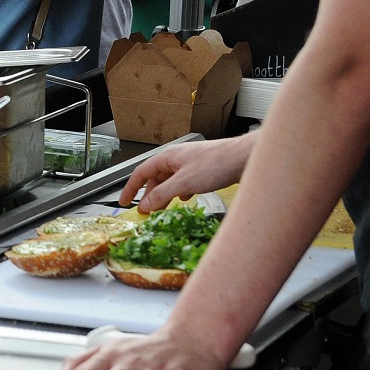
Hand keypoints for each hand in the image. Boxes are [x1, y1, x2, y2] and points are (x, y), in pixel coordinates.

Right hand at [119, 133, 252, 212]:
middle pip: (155, 178)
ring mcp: (190, 164)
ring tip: (163, 209)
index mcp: (167, 157)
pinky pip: (184, 182)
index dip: (130, 188)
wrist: (244, 158)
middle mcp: (177, 159)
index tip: (124, 202)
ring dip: (165, 195)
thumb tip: (145, 205)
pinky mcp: (203, 171)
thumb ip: (162, 195)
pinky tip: (186, 199)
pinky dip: (180, 192)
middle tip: (145, 211)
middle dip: (149, 195)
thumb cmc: (216, 164)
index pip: (140, 173)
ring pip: (170, 181)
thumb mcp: (184, 183)